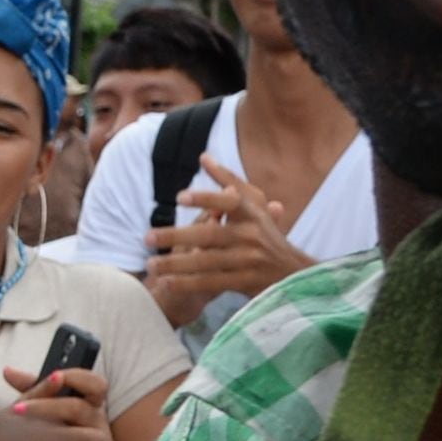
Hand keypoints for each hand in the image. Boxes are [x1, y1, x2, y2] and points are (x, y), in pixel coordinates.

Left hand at [7, 362, 129, 440]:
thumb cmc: (74, 430)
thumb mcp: (59, 408)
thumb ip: (37, 390)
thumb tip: (7, 371)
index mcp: (90, 401)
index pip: (95, 383)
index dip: (76, 377)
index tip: (55, 375)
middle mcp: (98, 419)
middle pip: (76, 407)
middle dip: (45, 406)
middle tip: (15, 408)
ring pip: (80, 435)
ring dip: (51, 433)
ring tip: (24, 434)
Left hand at [144, 161, 312, 305]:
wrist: (294, 274)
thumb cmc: (266, 234)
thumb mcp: (255, 206)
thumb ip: (230, 181)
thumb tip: (203, 156)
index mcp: (252, 213)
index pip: (228, 202)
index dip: (206, 199)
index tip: (180, 197)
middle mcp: (252, 235)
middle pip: (209, 235)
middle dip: (176, 236)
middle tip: (147, 237)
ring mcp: (250, 261)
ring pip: (207, 261)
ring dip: (176, 264)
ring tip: (151, 265)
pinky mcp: (246, 283)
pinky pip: (212, 283)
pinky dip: (189, 284)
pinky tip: (167, 283)